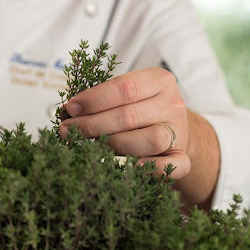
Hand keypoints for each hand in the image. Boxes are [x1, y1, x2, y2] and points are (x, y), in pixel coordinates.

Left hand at [59, 67, 190, 177]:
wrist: (174, 128)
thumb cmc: (140, 107)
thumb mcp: (126, 94)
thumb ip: (102, 98)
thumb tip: (68, 111)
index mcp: (159, 80)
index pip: (124, 87)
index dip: (94, 99)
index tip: (71, 108)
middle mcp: (173, 104)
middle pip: (129, 115)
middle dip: (92, 125)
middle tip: (67, 131)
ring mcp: (179, 132)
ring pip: (149, 140)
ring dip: (114, 145)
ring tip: (90, 147)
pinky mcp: (183, 156)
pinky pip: (171, 166)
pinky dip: (149, 168)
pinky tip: (126, 167)